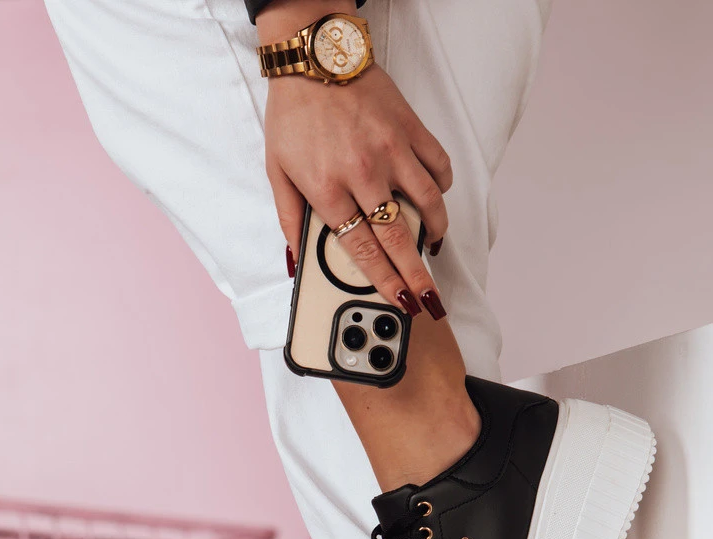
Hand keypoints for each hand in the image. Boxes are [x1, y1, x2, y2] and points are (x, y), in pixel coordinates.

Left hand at [260, 6, 451, 317]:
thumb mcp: (277, 172)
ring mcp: (392, 150)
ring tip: (433, 248)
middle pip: (399, 237)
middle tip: (430, 298)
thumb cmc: (293, 115)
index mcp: (328, 189)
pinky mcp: (411, 128)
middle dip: (417, 275)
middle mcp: (364, 173)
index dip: (385, 281)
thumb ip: (290, 220)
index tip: (400, 300)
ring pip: (428, 203)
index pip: (364, 249)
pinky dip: (441, 188)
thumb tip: (295, 260)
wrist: (313, 57)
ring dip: (435, 232)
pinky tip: (435, 200)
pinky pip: (438, 166)